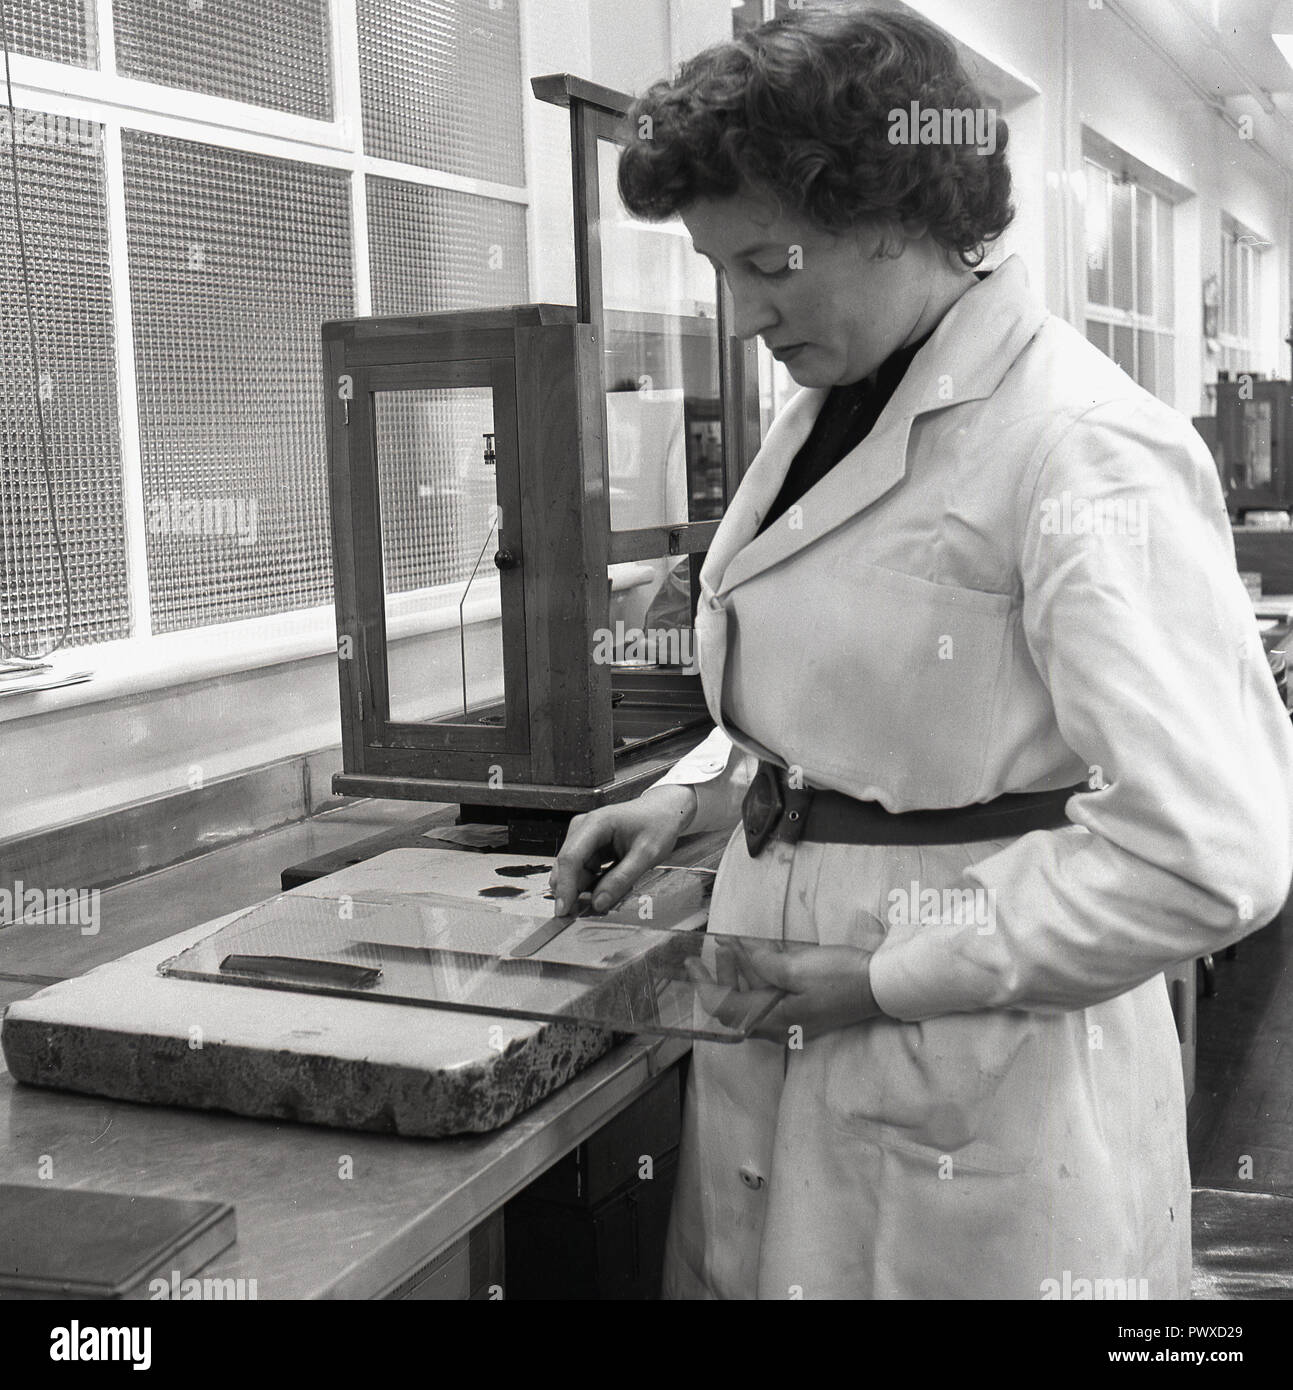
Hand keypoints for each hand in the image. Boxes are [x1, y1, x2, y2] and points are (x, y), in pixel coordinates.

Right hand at [549, 785, 698, 915]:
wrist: (664, 810)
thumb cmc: (658, 825)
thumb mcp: (647, 854)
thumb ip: (622, 879)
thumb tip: (599, 903)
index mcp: (595, 824)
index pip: (570, 859)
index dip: (564, 887)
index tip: (563, 910)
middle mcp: (583, 827)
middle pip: (566, 865)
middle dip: (570, 891)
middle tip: (581, 914)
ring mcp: (583, 836)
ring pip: (572, 870)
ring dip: (581, 888)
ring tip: (602, 899)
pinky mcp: (588, 845)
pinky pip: (582, 869)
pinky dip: (589, 883)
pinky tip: (604, 890)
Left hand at [685, 938, 880, 1043]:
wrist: (882, 987)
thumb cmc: (840, 977)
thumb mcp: (795, 967)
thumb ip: (760, 962)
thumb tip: (734, 949)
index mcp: (773, 1019)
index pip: (724, 1007)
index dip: (704, 984)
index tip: (691, 963)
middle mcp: (778, 1025)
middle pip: (737, 1004)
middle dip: (723, 974)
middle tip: (719, 947)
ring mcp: (793, 1019)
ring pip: (754, 998)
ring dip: (742, 972)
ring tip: (738, 946)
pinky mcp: (804, 1009)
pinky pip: (772, 995)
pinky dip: (761, 975)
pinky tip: (763, 955)